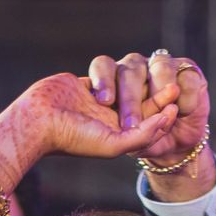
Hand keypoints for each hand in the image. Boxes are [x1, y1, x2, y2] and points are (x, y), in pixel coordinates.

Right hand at [9, 72, 178, 165]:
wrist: (38, 121)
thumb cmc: (73, 137)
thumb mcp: (114, 144)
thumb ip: (142, 134)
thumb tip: (167, 117)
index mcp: (119, 136)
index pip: (149, 122)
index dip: (165, 110)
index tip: (177, 97)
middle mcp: (111, 119)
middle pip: (141, 103)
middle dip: (156, 95)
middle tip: (173, 84)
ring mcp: (98, 101)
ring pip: (125, 86)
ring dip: (131, 85)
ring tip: (142, 80)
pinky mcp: (86, 83)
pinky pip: (107, 72)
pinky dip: (110, 74)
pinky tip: (116, 76)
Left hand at [86, 49, 212, 177]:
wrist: (174, 145)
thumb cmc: (142, 137)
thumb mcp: (122, 137)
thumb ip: (107, 128)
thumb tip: (90, 121)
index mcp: (115, 77)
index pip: (103, 66)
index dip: (103, 80)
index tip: (103, 102)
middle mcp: (137, 67)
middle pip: (131, 70)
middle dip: (130, 98)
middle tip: (130, 123)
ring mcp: (163, 66)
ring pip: (160, 68)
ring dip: (160, 94)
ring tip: (163, 115)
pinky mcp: (189, 73)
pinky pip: (187, 78)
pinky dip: (185, 97)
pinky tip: (182, 111)